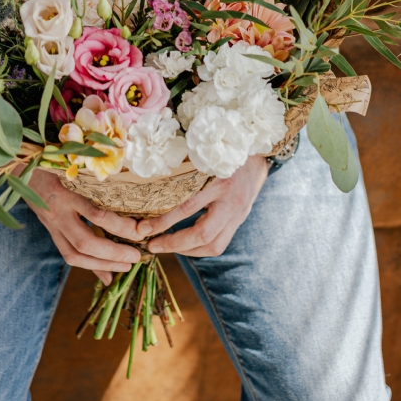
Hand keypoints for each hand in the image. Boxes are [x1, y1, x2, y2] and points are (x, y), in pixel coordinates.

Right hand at [26, 169, 143, 284]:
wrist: (20, 164)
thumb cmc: (54, 157)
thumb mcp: (74, 162)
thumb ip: (95, 172)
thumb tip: (124, 171)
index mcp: (67, 190)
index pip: (96, 214)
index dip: (119, 226)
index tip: (140, 230)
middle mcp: (58, 210)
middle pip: (85, 241)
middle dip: (113, 253)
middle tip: (136, 256)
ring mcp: (51, 222)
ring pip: (75, 253)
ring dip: (102, 263)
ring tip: (125, 266)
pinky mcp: (50, 228)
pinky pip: (68, 253)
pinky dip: (90, 265)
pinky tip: (107, 275)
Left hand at [137, 155, 269, 257]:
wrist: (258, 152)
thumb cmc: (224, 149)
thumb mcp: (206, 153)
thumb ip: (185, 168)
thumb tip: (149, 179)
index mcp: (219, 180)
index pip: (188, 207)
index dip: (164, 221)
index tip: (142, 228)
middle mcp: (231, 201)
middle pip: (202, 234)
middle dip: (174, 244)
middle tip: (151, 245)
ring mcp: (238, 213)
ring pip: (214, 245)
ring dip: (187, 251)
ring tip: (165, 247)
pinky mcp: (240, 219)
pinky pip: (220, 243)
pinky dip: (200, 247)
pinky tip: (185, 244)